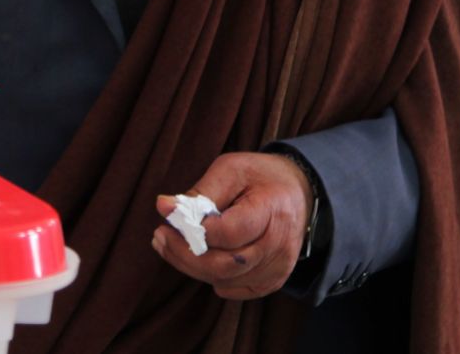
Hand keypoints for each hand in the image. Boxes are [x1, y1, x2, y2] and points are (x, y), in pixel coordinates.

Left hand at [151, 151, 313, 299]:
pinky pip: (234, 289)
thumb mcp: (231, 170)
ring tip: (169, 244)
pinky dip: (210, 277)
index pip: (229, 233)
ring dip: (190, 266)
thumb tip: (164, 207)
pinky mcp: (273, 280)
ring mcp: (279, 266)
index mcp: (272, 210)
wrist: (298, 192)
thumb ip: (200, 192)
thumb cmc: (260, 177)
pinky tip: (197, 259)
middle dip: (184, 253)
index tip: (168, 215)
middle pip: (224, 264)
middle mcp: (279, 245)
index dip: (195, 229)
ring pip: (224, 279)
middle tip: (161, 235)